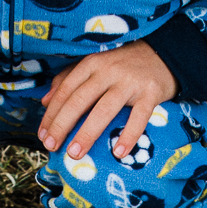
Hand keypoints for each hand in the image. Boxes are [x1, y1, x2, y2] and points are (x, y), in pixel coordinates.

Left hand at [38, 42, 176, 160]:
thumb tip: (45, 101)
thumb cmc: (123, 65)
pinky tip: (118, 152)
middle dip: (63, 125)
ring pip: (104, 109)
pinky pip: (138, 117)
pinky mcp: (150, 93)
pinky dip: (128, 135)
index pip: (66, 90)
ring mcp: (129, 82)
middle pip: (80, 100)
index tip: (43, 135)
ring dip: (88, 133)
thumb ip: (68, 79)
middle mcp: (108, 71)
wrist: (163, 54)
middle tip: (52, 147)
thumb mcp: (94, 66)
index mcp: (91, 64)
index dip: (52, 114)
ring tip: (75, 153)